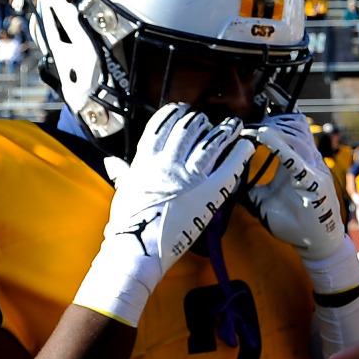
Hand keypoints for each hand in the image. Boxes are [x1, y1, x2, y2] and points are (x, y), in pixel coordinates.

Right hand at [73, 104, 252, 324]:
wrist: (138, 248)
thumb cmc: (128, 224)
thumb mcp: (123, 191)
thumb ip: (122, 173)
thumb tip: (112, 162)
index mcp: (146, 159)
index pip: (163, 123)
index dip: (176, 113)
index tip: (184, 110)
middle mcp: (168, 162)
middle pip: (189, 128)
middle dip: (201, 121)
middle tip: (209, 122)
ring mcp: (190, 175)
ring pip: (211, 141)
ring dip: (225, 130)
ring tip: (233, 125)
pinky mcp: (209, 192)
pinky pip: (230, 166)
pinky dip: (240, 152)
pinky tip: (246, 145)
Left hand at [245, 115, 348, 261]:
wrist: (316, 245)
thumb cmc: (294, 223)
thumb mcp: (264, 202)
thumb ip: (248, 189)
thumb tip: (223, 181)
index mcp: (298, 163)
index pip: (287, 131)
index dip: (269, 120)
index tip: (245, 120)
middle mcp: (308, 162)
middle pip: (293, 128)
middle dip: (270, 119)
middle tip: (246, 118)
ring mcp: (314, 171)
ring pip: (295, 138)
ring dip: (272, 129)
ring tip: (251, 125)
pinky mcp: (315, 184)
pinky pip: (297, 161)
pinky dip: (280, 147)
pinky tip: (264, 136)